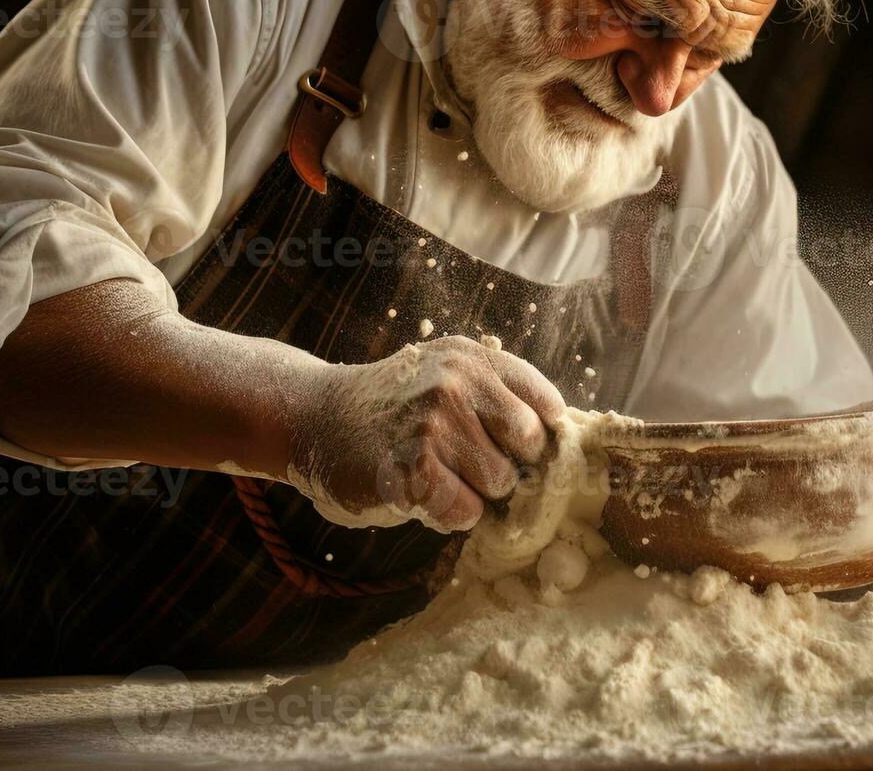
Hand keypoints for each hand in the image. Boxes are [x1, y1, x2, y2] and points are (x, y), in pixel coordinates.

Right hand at [282, 337, 565, 532]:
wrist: (313, 417)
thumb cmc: (393, 408)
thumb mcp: (445, 374)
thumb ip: (497, 395)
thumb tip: (558, 447)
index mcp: (473, 359)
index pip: (546, 404)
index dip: (536, 437)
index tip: (514, 449)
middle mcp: (457, 383)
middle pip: (528, 449)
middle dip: (505, 465)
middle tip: (463, 463)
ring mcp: (434, 425)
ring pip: (498, 483)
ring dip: (473, 492)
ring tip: (435, 474)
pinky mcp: (411, 470)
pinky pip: (464, 511)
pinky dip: (447, 514)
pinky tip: (419, 493)